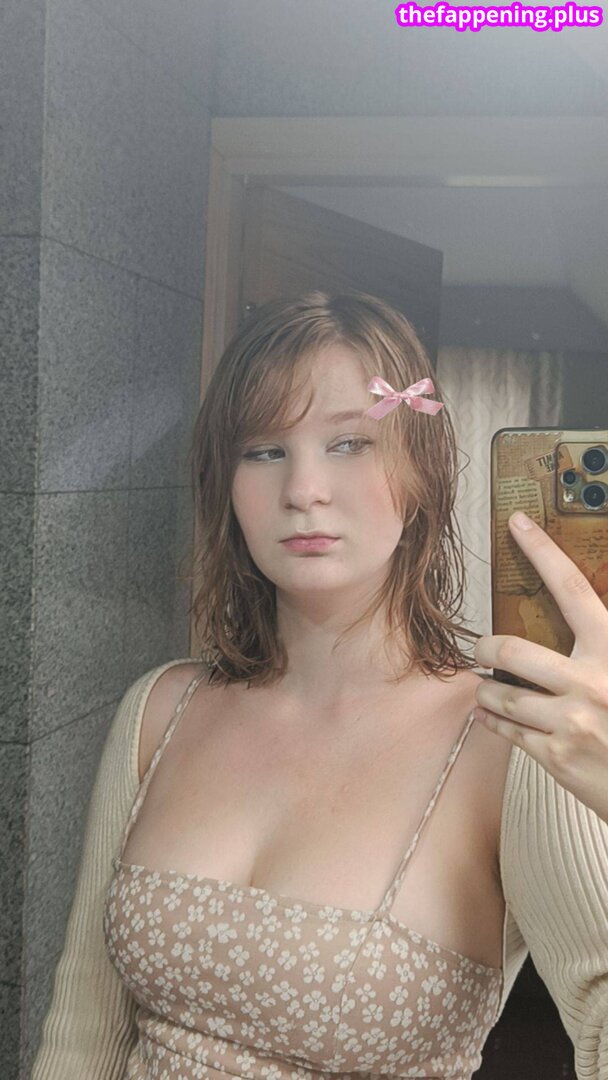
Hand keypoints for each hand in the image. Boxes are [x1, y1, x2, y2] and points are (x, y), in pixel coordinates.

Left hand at [473, 510, 607, 822]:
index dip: (542, 552)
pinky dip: (494, 721)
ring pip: (501, 695)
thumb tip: (577, 612)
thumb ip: (599, 642)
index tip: (517, 525)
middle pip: (511, 650)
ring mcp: (571, 721)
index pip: (571, 589)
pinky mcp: (556, 756)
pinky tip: (493, 717)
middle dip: (486, 649)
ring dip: (486, 692)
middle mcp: (590, 681)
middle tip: (483, 650)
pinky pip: (506, 730)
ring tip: (488, 689)